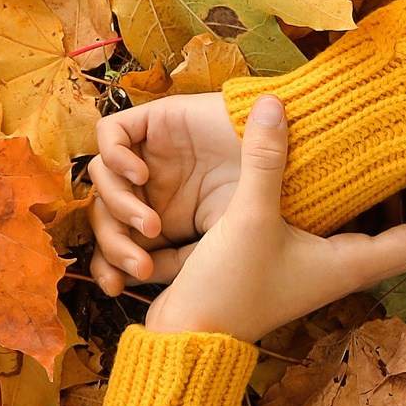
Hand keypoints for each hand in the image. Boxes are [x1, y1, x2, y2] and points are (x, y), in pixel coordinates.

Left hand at [87, 92, 247, 295]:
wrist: (301, 158)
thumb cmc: (266, 212)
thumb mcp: (227, 243)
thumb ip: (176, 261)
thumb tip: (133, 280)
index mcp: (169, 216)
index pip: (119, 238)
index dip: (109, 263)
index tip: (118, 285)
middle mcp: (155, 185)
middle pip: (105, 213)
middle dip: (114, 244)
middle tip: (140, 264)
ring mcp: (154, 152)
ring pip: (104, 179)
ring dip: (118, 208)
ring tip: (151, 226)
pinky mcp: (157, 120)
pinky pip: (111, 134)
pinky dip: (116, 156)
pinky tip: (141, 176)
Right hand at [141, 97, 405, 345]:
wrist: (192, 332)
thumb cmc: (228, 287)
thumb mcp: (249, 217)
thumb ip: (264, 160)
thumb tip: (273, 104)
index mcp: (355, 264)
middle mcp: (350, 269)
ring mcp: (328, 269)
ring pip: (376, 232)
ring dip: (383, 198)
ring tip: (374, 156)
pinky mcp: (304, 265)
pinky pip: (343, 230)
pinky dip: (346, 203)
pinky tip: (323, 174)